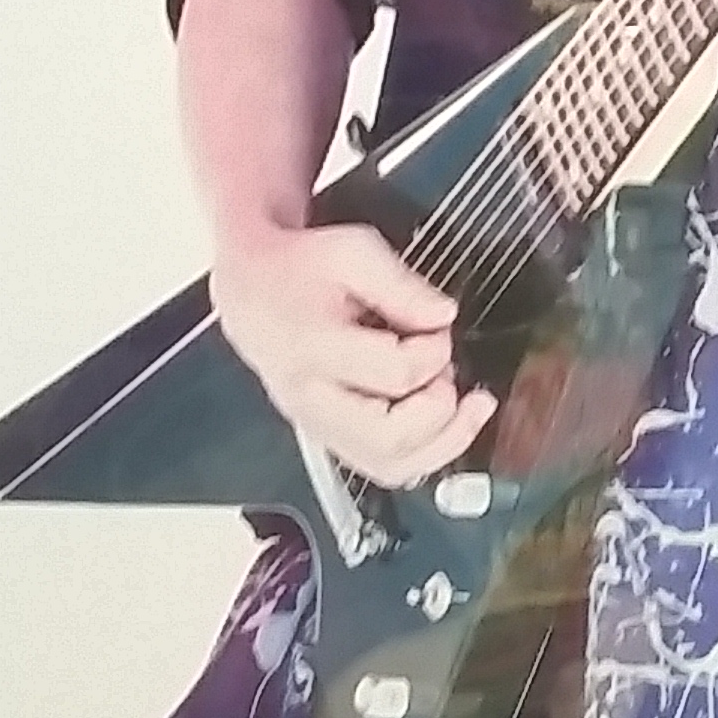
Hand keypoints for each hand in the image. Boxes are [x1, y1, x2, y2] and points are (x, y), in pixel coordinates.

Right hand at [206, 217, 495, 488]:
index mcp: (314, 347)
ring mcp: (318, 423)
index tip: (438, 327)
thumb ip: (402, 285)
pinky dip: (424, 454)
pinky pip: (382, 467)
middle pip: (391, 438)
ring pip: (389, 466)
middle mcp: (311, 397)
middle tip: (450, 374)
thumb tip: (443, 317)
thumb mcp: (352, 250)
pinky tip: (446, 424)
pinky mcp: (329, 434)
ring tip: (467, 408)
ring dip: (443, 442)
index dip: (436, 350)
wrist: (250, 285)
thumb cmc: (296, 267)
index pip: (397, 374)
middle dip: (442, 409)